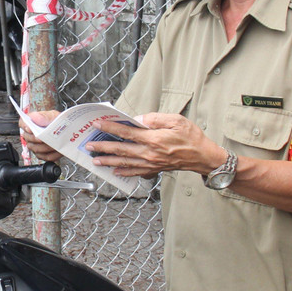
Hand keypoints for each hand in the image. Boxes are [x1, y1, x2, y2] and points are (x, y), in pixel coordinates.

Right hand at [18, 109, 63, 163]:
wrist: (67, 130)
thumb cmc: (58, 122)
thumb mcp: (53, 115)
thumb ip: (45, 116)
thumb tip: (36, 118)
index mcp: (32, 122)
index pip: (22, 123)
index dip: (25, 126)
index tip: (31, 129)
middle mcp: (31, 134)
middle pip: (28, 138)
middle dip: (37, 139)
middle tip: (45, 138)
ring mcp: (35, 145)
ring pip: (36, 149)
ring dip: (46, 147)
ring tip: (54, 144)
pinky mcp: (42, 154)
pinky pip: (45, 157)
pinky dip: (52, 154)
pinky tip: (58, 150)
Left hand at [88, 113, 225, 178]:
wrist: (203, 157)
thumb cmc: (191, 137)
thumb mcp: (176, 120)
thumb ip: (155, 119)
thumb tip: (137, 120)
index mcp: (154, 139)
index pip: (127, 132)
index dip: (111, 128)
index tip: (98, 125)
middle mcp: (150, 153)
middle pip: (121, 150)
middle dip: (103, 147)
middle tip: (89, 146)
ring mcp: (151, 164)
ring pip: (125, 163)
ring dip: (108, 162)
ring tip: (95, 160)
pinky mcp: (155, 170)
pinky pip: (135, 172)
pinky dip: (123, 172)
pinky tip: (115, 171)